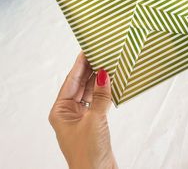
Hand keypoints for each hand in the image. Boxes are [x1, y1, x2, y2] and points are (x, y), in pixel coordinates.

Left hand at [49, 52, 117, 168]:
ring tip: (107, 63)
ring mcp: (81, 117)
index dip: (80, 64)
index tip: (86, 50)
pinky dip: (104, 92)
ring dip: (98, 80)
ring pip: (90, 92)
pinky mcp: (92, 123)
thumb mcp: (95, 120)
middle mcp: (68, 112)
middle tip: (100, 53)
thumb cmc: (88, 153)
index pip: (71, 81)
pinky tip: (110, 81)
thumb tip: (104, 74)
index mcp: (60, 110)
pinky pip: (97, 101)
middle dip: (90, 69)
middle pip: (80, 84)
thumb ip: (101, 96)